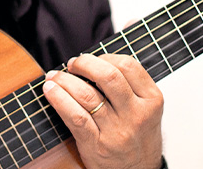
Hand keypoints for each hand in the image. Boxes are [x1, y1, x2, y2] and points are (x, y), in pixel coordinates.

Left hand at [43, 54, 163, 168]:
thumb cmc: (137, 136)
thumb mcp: (145, 109)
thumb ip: (127, 85)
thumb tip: (91, 61)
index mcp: (152, 100)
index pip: (128, 66)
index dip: (104, 56)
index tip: (90, 59)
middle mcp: (137, 115)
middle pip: (108, 76)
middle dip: (84, 64)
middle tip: (72, 64)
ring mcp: (117, 131)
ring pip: (87, 95)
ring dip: (64, 80)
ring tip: (54, 77)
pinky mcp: (97, 145)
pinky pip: (75, 117)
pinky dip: (59, 99)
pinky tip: (50, 91)